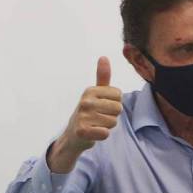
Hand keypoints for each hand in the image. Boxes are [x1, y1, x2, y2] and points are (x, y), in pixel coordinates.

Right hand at [48, 57, 122, 173]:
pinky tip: (93, 133)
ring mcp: (83, 116)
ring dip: (107, 126)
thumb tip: (104, 57)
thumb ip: (102, 77)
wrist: (73, 135)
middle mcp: (85, 101)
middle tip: (99, 117)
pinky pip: (106, 133)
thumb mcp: (95, 93)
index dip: (114, 103)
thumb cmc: (88, 113)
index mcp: (90, 90)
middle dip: (112, 115)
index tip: (102, 106)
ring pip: (113, 122)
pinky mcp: (83, 131)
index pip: (119, 95)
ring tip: (95, 124)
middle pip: (118, 108)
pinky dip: (102, 135)